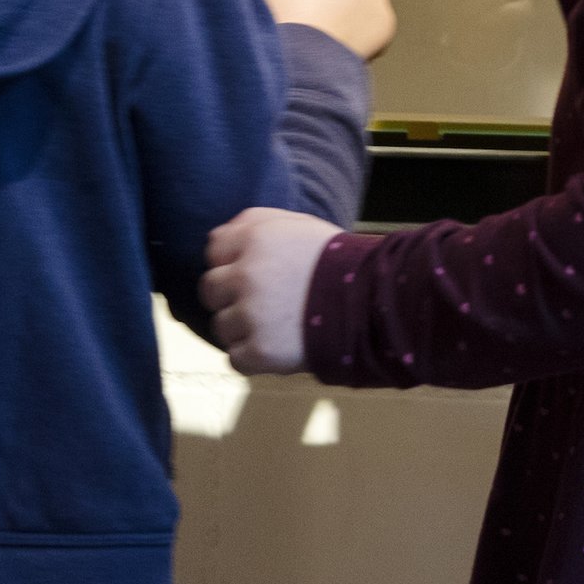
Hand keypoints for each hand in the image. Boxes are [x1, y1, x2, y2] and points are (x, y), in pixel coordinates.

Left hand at [202, 207, 337, 375]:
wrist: (373, 303)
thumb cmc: (339, 262)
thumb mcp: (300, 225)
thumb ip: (256, 224)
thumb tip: (221, 238)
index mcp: (254, 239)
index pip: (213, 250)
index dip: (230, 263)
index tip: (251, 274)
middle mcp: (245, 274)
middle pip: (209, 289)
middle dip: (230, 297)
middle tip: (261, 304)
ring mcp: (250, 315)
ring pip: (221, 326)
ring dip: (242, 329)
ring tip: (276, 326)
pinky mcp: (260, 350)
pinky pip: (235, 358)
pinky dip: (253, 358)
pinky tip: (278, 348)